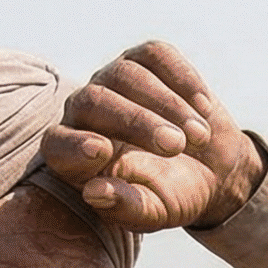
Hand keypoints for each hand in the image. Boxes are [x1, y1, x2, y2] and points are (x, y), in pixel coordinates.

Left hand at [39, 42, 263, 232]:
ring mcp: (113, 79)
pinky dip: (183, 79)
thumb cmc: (172, 194)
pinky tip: (203, 108)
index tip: (101, 151)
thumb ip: (126, 207)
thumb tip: (93, 193)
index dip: (73, 146)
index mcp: (75, 156)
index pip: (58, 145)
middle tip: (175, 146)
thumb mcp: (154, 211)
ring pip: (127, 75)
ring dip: (168, 105)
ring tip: (198, 137)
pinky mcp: (145, 59)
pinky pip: (156, 56)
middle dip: (137, 122)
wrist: (210, 170)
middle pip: (94, 101)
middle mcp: (85, 111)